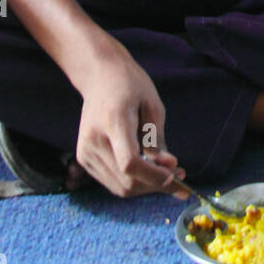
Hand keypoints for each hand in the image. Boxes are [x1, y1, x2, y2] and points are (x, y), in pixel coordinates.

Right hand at [76, 49, 187, 197]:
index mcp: (113, 122)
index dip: (154, 176)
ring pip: (120, 187)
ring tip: (167, 174)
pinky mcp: (83, 158)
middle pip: (126, 181)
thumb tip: (169, 167)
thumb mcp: (152, 104)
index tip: (177, 175)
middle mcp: (94, 140)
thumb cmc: (130, 85)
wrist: (99, 76)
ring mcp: (85, 151)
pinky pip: (112, 182)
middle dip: (155, 185)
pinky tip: (147, 170)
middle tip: (180, 176)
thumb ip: (157, 139)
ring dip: (146, 187)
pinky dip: (132, 182)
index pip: (130, 163)